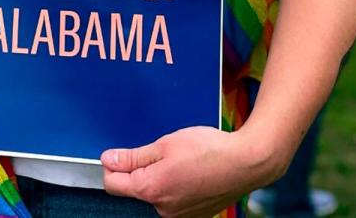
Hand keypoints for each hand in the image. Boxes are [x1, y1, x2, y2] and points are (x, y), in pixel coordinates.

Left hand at [101, 126, 286, 217]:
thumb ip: (133, 156)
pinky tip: (192, 174)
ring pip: (157, 195)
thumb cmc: (209, 150)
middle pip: (136, 190)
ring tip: (183, 163)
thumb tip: (108, 160)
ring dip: (161, 179)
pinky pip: (175, 201)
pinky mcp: (195, 216)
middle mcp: (163, 209)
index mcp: (150, 189)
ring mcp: (180, 215)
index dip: (113, 166)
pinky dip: (178, 188)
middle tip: (163, 154)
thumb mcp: (165, 144)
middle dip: (142, 172)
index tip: (122, 155)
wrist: (247, 163)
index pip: (112, 184)